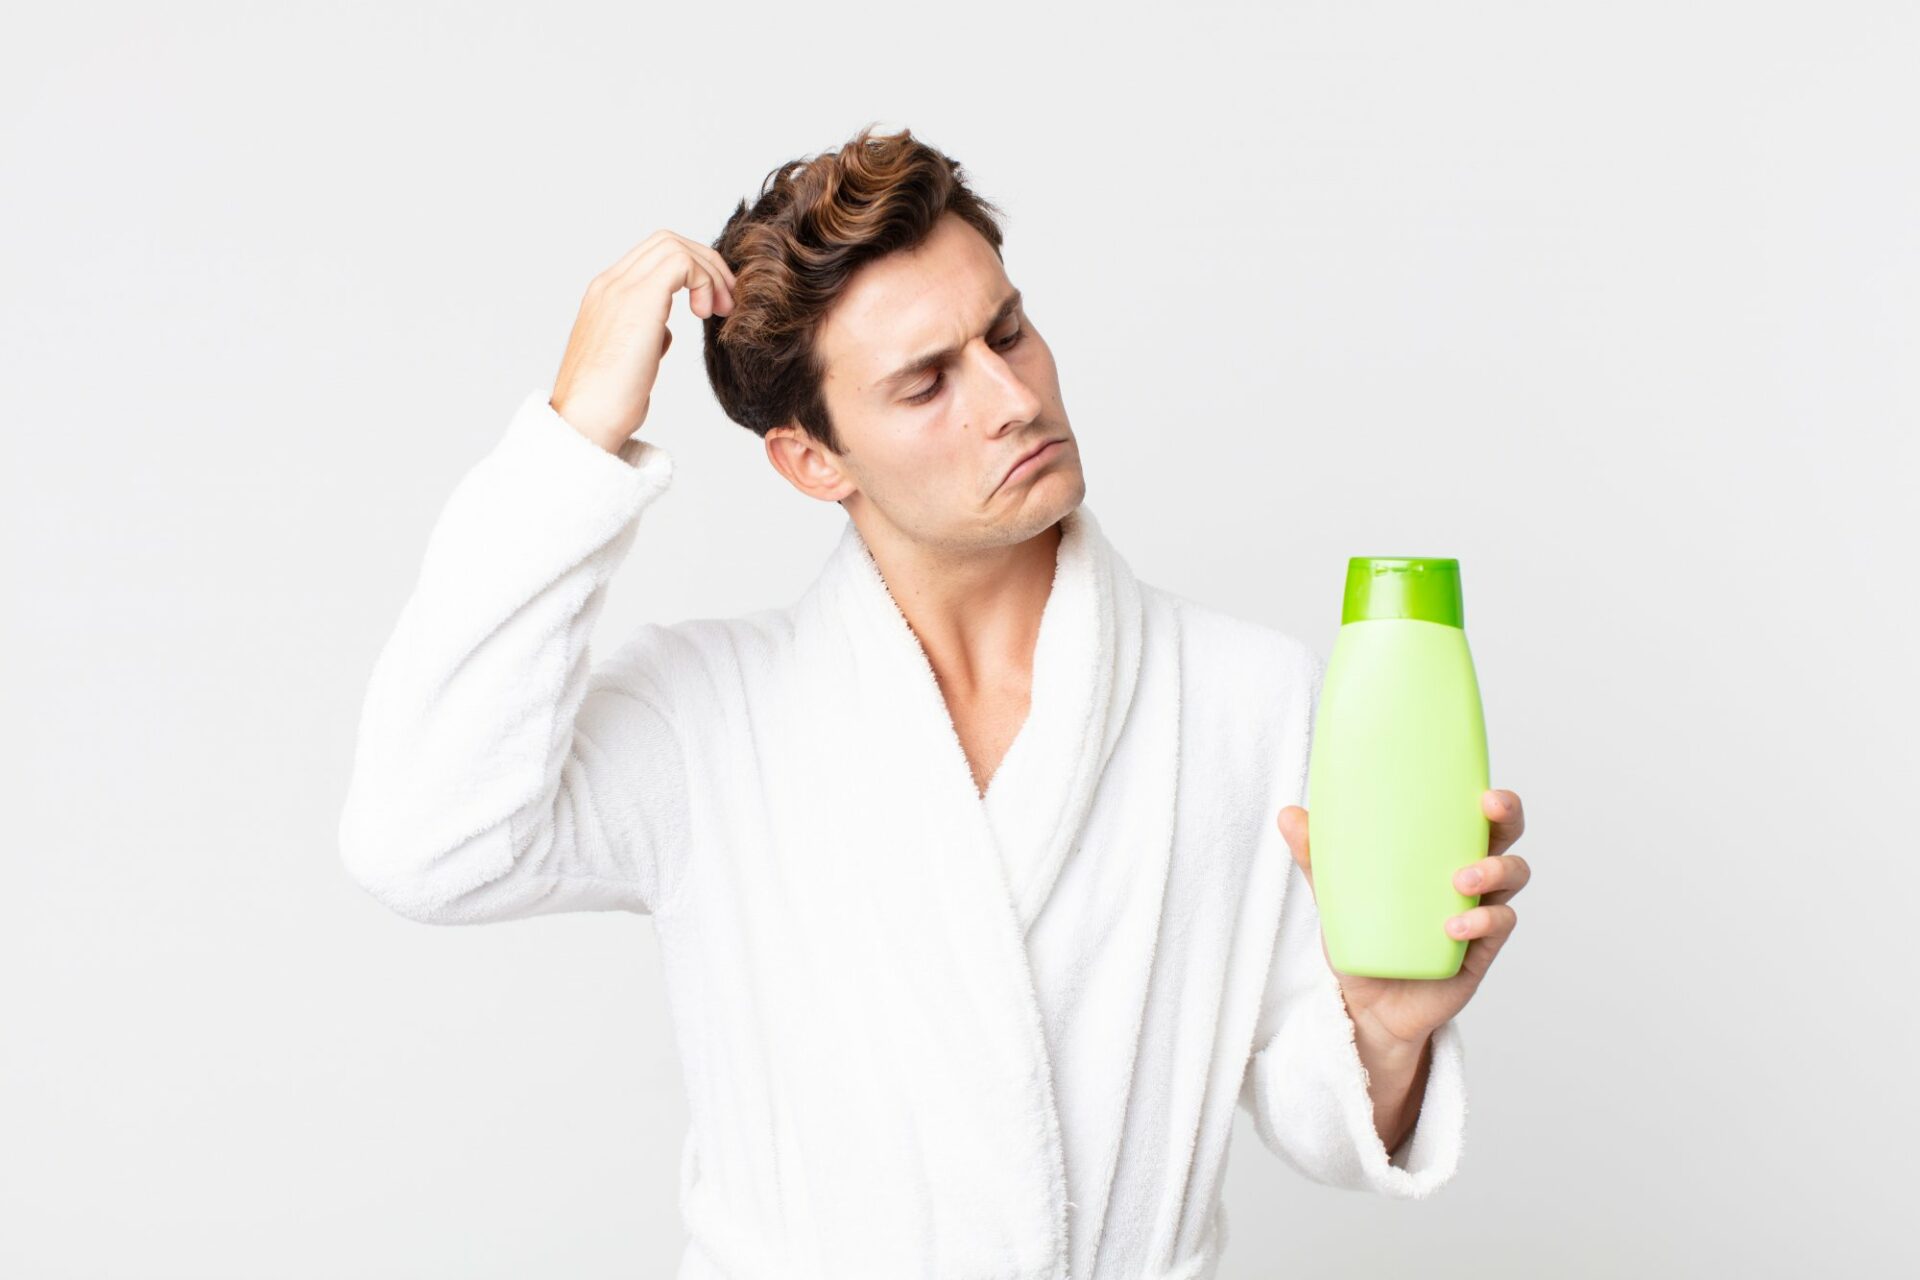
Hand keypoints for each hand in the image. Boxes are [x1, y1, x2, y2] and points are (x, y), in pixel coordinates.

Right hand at [549, 229, 738, 451]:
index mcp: (605, 296)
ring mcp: (620, 289)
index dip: (691, 272)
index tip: (712, 304)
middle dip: (706, 265)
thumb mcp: (630, 361)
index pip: (652, 257)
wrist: (586, 421)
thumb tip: (664, 334)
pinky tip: (706, 314)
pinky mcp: (638, 300)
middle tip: (725, 303)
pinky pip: (681, 262)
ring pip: (675, 246)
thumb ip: (645, 338)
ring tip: (721, 310)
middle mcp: (609, 284)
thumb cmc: (607, 403)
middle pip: (666, 242)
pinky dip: (704, 281)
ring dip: (709, 273)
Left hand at [1276, 788, 1528, 1050]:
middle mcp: (1468, 879)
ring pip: (1513, 876)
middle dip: (1506, 816)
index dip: (1488, 795)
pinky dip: (1482, 922)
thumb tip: (1287, 813)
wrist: (1367, 1008)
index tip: (1481, 784)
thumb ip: (1314, 858)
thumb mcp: (1334, 897)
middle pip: (1505, 837)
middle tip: (1488, 807)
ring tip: (1461, 881)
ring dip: (1495, 870)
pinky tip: (1452, 928)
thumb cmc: (1361, 941)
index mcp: (1439, 854)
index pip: (1473, 815)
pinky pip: (1499, 926)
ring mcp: (1479, 913)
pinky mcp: (1481, 951)